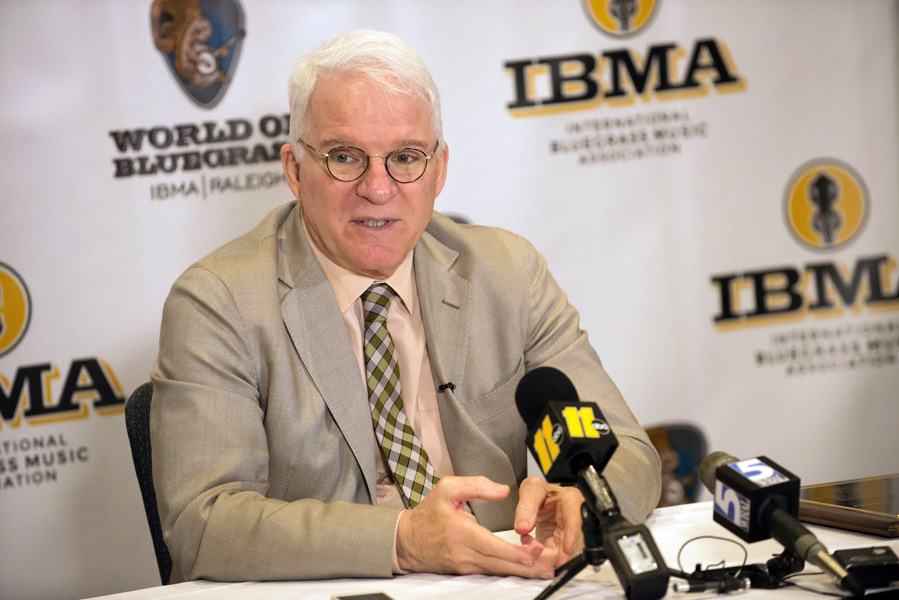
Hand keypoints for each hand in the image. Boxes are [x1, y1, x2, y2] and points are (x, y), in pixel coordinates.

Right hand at [396, 476, 554, 578]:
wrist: (406, 540)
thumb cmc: (428, 514)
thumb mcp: (447, 488)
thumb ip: (476, 485)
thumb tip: (503, 490)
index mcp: (460, 531)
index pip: (490, 545)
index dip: (513, 552)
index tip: (532, 553)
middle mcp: (463, 552)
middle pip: (498, 564)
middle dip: (525, 567)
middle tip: (547, 566)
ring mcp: (464, 565)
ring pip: (496, 571)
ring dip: (520, 572)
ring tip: (542, 571)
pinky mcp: (465, 571)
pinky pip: (489, 573)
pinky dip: (508, 572)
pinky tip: (523, 570)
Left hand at [514, 477, 584, 567]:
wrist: (545, 498)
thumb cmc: (543, 491)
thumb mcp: (532, 489)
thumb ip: (527, 506)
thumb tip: (523, 528)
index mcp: (572, 502)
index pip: (576, 520)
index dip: (572, 536)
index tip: (567, 549)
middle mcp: (575, 521)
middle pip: (571, 544)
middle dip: (553, 554)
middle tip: (534, 555)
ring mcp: (569, 536)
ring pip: (562, 555)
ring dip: (544, 557)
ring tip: (527, 546)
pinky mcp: (560, 547)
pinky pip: (552, 558)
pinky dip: (539, 556)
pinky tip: (528, 545)